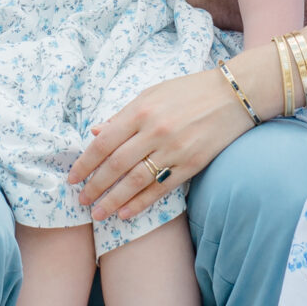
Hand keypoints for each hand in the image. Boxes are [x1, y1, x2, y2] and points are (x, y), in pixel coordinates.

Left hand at [69, 70, 250, 219]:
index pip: (103, 143)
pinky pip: (160, 189)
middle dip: (94, 186)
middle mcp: (155, 131)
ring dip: (113, 201)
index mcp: (141, 111)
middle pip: (115, 165)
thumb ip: (123, 115)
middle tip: (81, 201)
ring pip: (135, 181)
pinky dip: (141, 203)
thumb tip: (95, 132)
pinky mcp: (191, 164)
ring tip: (98, 213)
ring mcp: (174, 150)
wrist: (234, 95)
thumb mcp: (152, 94)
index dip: (85, 163)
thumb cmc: (189, 91)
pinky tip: (126, 214)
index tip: (72, 178)